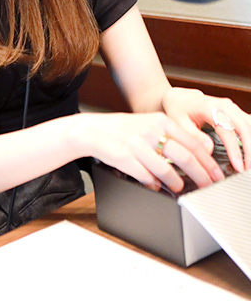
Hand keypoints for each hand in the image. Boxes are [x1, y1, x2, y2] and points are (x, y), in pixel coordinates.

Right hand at [83, 111, 223, 192]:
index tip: (216, 174)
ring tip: (179, 187)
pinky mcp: (126, 158)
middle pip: (185, 157)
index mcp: (160, 121)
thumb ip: (169, 135)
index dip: (208, 162)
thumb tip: (194, 155)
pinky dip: (155, 185)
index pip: (193, 143)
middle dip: (201, 176)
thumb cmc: (121, 129)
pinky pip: (148, 177)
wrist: (92, 130)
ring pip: (167, 170)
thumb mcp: (148, 124)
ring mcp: (138, 145)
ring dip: (177, 183)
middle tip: (207, 186)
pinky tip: (156, 186)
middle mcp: (151, 131)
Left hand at [162, 87, 250, 172]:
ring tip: (249, 163)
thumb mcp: (179, 124)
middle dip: (249, 150)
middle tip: (247, 169)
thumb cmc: (179, 111)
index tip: (239, 166)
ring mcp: (232, 107)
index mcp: (210, 107)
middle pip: (245, 128)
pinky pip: (249, 124)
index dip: (235, 150)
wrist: (181, 98)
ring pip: (250, 126)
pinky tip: (249, 152)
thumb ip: (194, 137)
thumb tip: (209, 150)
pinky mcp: (236, 111)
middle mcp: (224, 105)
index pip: (228, 131)